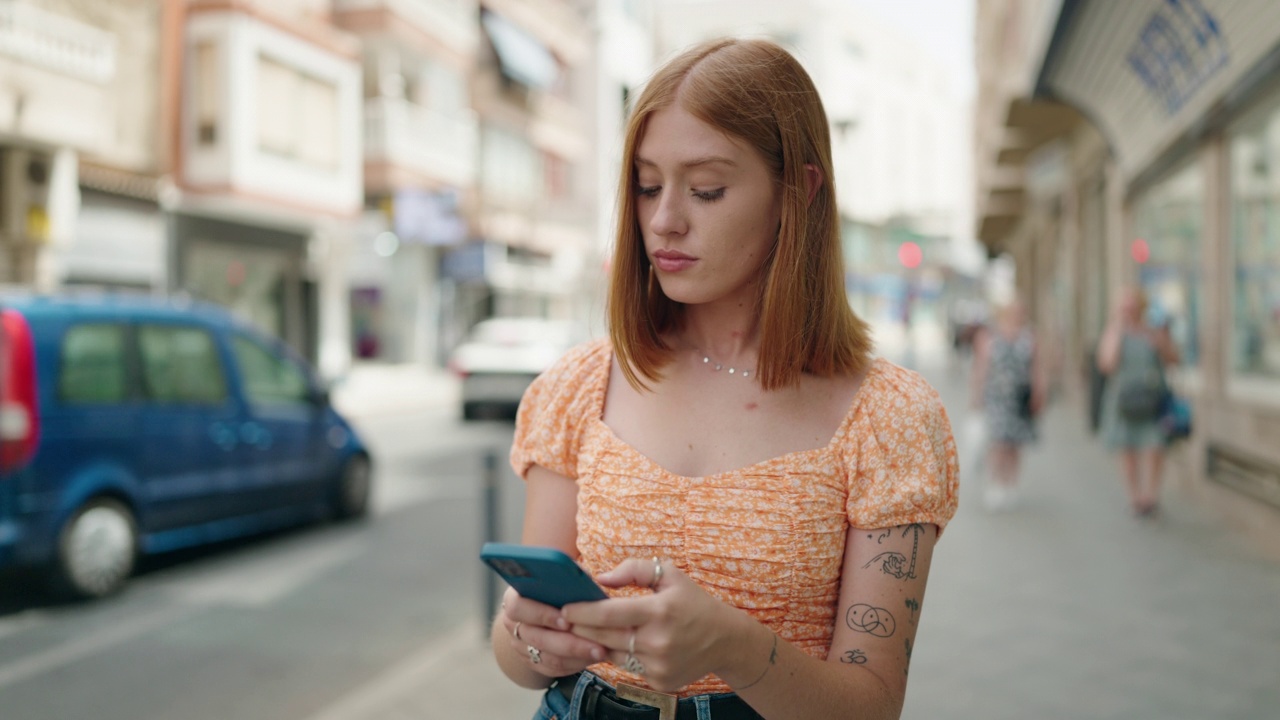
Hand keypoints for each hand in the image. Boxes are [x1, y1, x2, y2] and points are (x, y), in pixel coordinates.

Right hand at [498, 586, 608, 678]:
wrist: (540, 607)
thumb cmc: (555, 588)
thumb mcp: (559, 576)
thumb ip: (569, 574)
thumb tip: (587, 578)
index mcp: (514, 597)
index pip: (518, 607)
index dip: (542, 614)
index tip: (566, 619)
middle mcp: (512, 624)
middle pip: (536, 638)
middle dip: (569, 642)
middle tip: (596, 644)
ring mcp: (520, 646)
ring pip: (546, 657)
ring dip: (575, 656)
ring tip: (601, 652)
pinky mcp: (531, 662)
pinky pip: (552, 669)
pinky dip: (573, 665)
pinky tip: (592, 658)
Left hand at [562, 558, 736, 692]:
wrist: (725, 640)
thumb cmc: (693, 602)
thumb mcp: (670, 575)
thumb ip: (633, 570)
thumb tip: (600, 578)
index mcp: (659, 611)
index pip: (608, 614)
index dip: (581, 612)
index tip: (563, 608)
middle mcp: (658, 641)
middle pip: (604, 636)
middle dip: (580, 628)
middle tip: (563, 620)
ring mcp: (659, 665)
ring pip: (613, 654)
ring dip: (598, 642)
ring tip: (587, 630)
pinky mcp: (661, 681)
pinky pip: (629, 667)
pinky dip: (622, 656)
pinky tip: (621, 645)